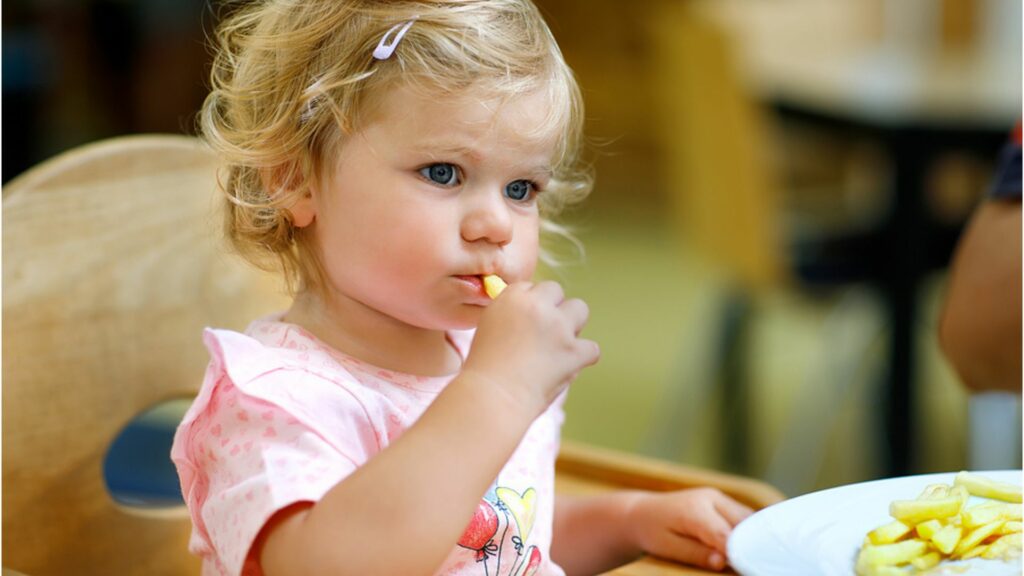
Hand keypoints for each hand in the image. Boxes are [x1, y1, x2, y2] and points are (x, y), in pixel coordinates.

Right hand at [462, 280, 599, 417]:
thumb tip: (530, 313)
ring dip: (572, 324)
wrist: (493, 396)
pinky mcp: (574, 351)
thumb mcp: (487, 326)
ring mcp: (559, 328)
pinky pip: (591, 347)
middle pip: (556, 291)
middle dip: (552, 308)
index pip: (531, 286)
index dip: (530, 305)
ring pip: (580, 309)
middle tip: (543, 332)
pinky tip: (568, 366)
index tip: (526, 321)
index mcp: (513, 298)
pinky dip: (583, 357)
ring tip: (559, 344)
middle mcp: (538, 306)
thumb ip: (510, 312)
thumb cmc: (484, 367)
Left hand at [625, 488, 753, 570]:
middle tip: (748, 565)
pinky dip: (746, 530)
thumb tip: (722, 562)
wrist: (642, 513)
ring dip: (750, 536)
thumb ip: (696, 554)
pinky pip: (742, 516)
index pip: (725, 534)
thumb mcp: (669, 547)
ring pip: (747, 517)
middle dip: (748, 544)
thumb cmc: (652, 531)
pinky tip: (746, 544)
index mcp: (694, 509)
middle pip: (742, 523)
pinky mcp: (721, 501)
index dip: (737, 553)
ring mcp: (717, 497)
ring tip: (749, 556)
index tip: (743, 568)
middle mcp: (710, 498)